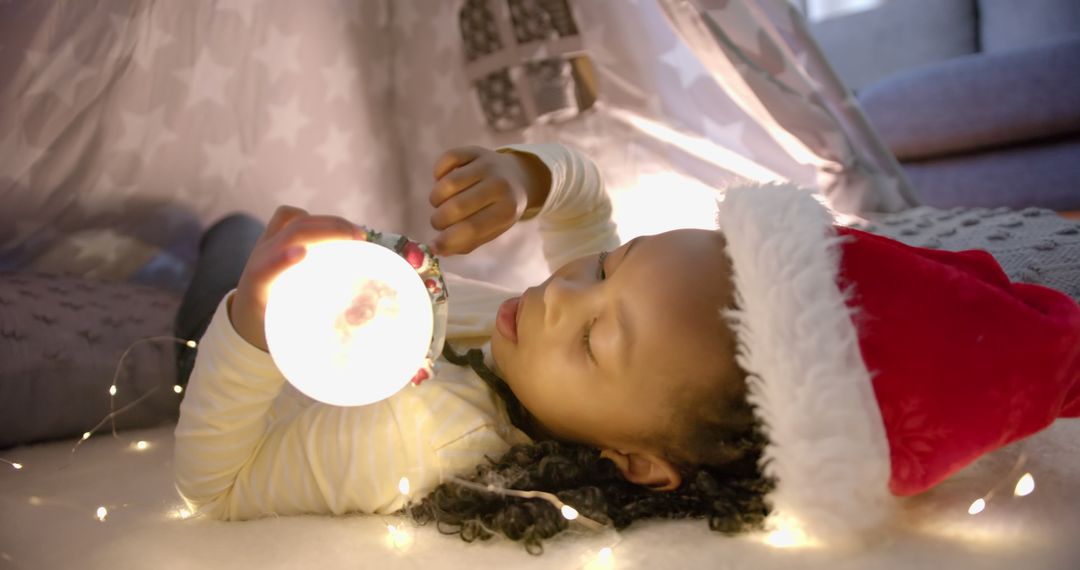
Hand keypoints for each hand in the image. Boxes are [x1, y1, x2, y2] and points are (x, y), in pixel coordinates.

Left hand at [230, 206, 364, 350]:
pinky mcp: (273, 235)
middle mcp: (260, 258)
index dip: (281, 259)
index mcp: (258, 285)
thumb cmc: (273, 323)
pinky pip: (292, 216)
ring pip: (294, 220)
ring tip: (357, 234)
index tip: (302, 253)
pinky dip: (316, 219)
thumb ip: (308, 333)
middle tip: (360, 241)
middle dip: (326, 230)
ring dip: (328, 222)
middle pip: (291, 233)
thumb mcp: (286, 333)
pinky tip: (338, 231)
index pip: (266, 268)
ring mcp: (266, 243)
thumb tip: (350, 330)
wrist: (246, 310)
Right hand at [429, 146, 550, 255]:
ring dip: (435, 199)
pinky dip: (438, 173)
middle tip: (439, 223)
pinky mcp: (475, 150)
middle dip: (439, 220)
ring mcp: (487, 165)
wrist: (517, 177)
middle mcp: (499, 185)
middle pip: (456, 206)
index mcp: (507, 210)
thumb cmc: (498, 210)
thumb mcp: (491, 230)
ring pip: (447, 184)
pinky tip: (443, 182)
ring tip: (440, 204)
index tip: (434, 246)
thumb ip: (465, 242)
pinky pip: (446, 160)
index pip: (471, 228)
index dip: (448, 239)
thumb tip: (435, 248)